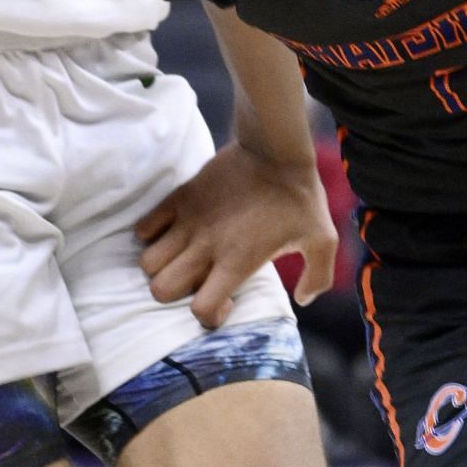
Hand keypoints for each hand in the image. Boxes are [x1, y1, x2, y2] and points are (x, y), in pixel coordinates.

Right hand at [136, 145, 337, 329]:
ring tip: (182, 259)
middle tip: (198, 280)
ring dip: (161, 267)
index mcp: (236, 262)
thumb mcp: (323, 239)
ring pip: (148, 262)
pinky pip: (144, 227)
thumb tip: (303, 299)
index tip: (225, 302)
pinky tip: (172, 234)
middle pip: (161, 289)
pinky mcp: (180, 198)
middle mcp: (206, 247)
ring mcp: (188, 222)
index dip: (209, 316)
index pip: (201, 309)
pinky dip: (151, 236)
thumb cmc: (300, 196)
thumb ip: (318, 276)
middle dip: (175, 294)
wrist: (275, 149)